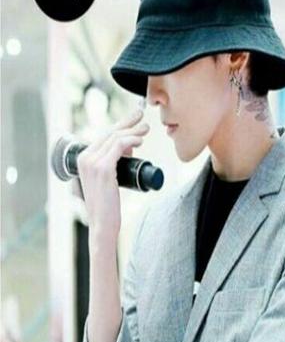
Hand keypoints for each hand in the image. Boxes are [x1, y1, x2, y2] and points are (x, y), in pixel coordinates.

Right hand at [77, 108, 149, 246]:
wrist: (103, 224)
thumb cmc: (107, 205)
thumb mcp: (108, 179)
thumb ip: (112, 163)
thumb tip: (128, 148)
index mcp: (82, 159)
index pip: (103, 136)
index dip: (120, 125)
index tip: (134, 120)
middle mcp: (84, 158)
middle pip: (109, 133)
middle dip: (128, 123)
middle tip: (142, 117)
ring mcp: (92, 162)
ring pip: (115, 137)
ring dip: (133, 131)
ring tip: (146, 130)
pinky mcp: (103, 168)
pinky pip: (119, 146)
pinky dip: (131, 140)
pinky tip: (140, 140)